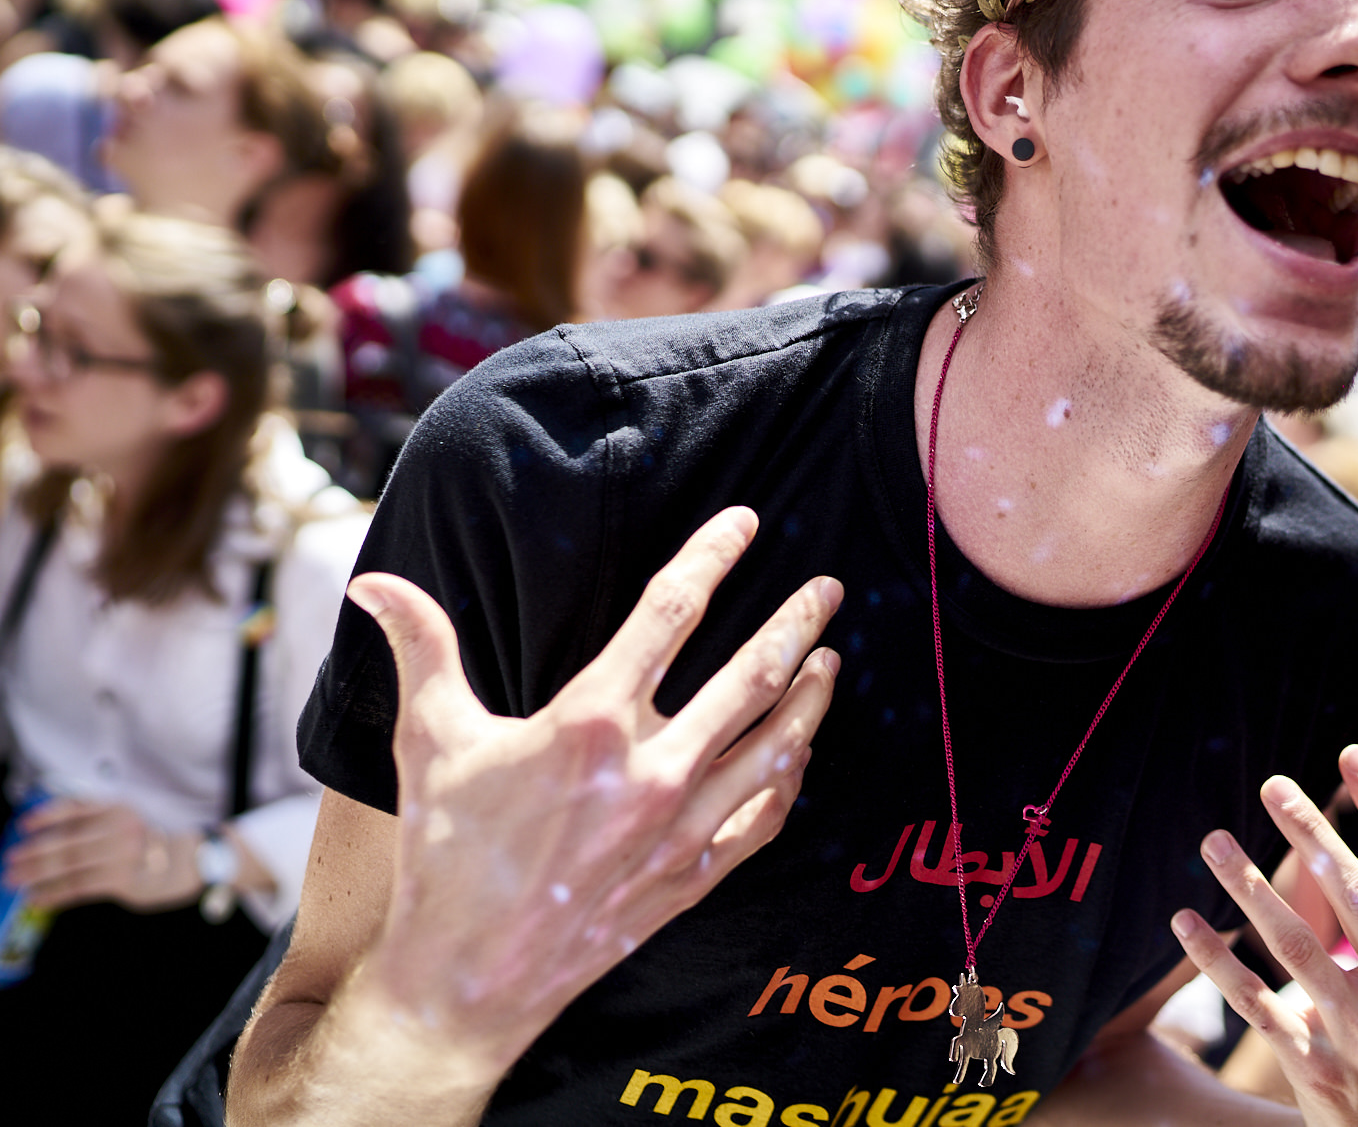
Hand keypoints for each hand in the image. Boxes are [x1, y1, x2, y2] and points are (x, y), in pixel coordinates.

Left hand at [2, 798, 202, 911]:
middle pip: (66, 841)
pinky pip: (79, 886)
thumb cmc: (154, 844)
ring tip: (16, 881)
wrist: (190, 862)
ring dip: (37, 875)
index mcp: (119, 808)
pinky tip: (39, 898)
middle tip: (11, 862)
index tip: (24, 825)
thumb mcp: (129, 821)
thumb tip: (51, 834)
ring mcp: (121, 853)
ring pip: (69, 865)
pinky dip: (55, 893)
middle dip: (33, 853)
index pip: (76, 808)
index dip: (47, 816)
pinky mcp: (122, 879)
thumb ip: (96, 823)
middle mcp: (119, 827)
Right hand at [344, 506, 841, 1076]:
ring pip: (776, 746)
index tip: (746, 524)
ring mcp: (680, 829)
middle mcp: (651, 771)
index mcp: (590, 723)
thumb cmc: (444, 855)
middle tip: (830, 588)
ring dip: (813, 698)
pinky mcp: (693, 878)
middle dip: (797, 622)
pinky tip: (799, 753)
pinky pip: (766, 817)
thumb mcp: (430, 740)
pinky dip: (791, 778)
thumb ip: (421, 648)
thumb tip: (374, 583)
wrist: (463, 985)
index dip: (713, 557)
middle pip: (752, 675)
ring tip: (832, 659)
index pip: (670, 613)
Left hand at [1170, 745, 1357, 1126]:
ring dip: (1250, 889)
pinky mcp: (1315, 1069)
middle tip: (1271, 785)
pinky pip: (1257, 1005)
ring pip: (1299, 947)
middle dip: (1314, 833)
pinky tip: (1185, 922)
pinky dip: (1218, 963)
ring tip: (1212, 841)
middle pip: (1357, 897)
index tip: (1350, 757)